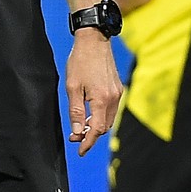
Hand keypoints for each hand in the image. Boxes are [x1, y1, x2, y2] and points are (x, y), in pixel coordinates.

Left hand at [65, 31, 122, 156]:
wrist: (94, 40)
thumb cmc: (80, 61)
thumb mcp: (72, 87)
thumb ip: (76, 111)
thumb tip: (77, 132)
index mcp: (102, 99)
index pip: (97, 130)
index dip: (88, 143)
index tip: (80, 151)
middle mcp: (114, 98)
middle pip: (105, 126)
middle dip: (90, 135)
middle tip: (75, 138)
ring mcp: (117, 92)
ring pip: (108, 118)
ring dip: (96, 126)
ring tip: (80, 127)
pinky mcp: (117, 87)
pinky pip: (110, 109)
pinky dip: (101, 116)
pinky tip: (90, 114)